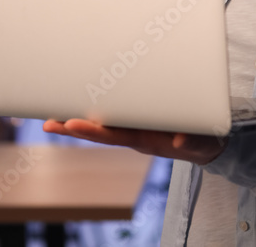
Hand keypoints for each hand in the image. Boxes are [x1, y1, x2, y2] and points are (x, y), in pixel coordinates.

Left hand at [42, 118, 225, 165]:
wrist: (205, 144)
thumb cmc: (201, 139)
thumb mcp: (199, 141)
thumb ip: (190, 140)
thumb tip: (179, 141)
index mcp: (147, 139)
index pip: (115, 135)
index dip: (93, 130)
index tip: (72, 123)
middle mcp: (135, 135)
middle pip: (100, 132)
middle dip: (74, 128)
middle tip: (50, 123)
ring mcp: (134, 128)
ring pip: (101, 125)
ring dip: (76, 121)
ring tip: (51, 119)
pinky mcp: (138, 118)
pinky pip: (111, 116)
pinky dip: (91, 114)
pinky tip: (72, 111)